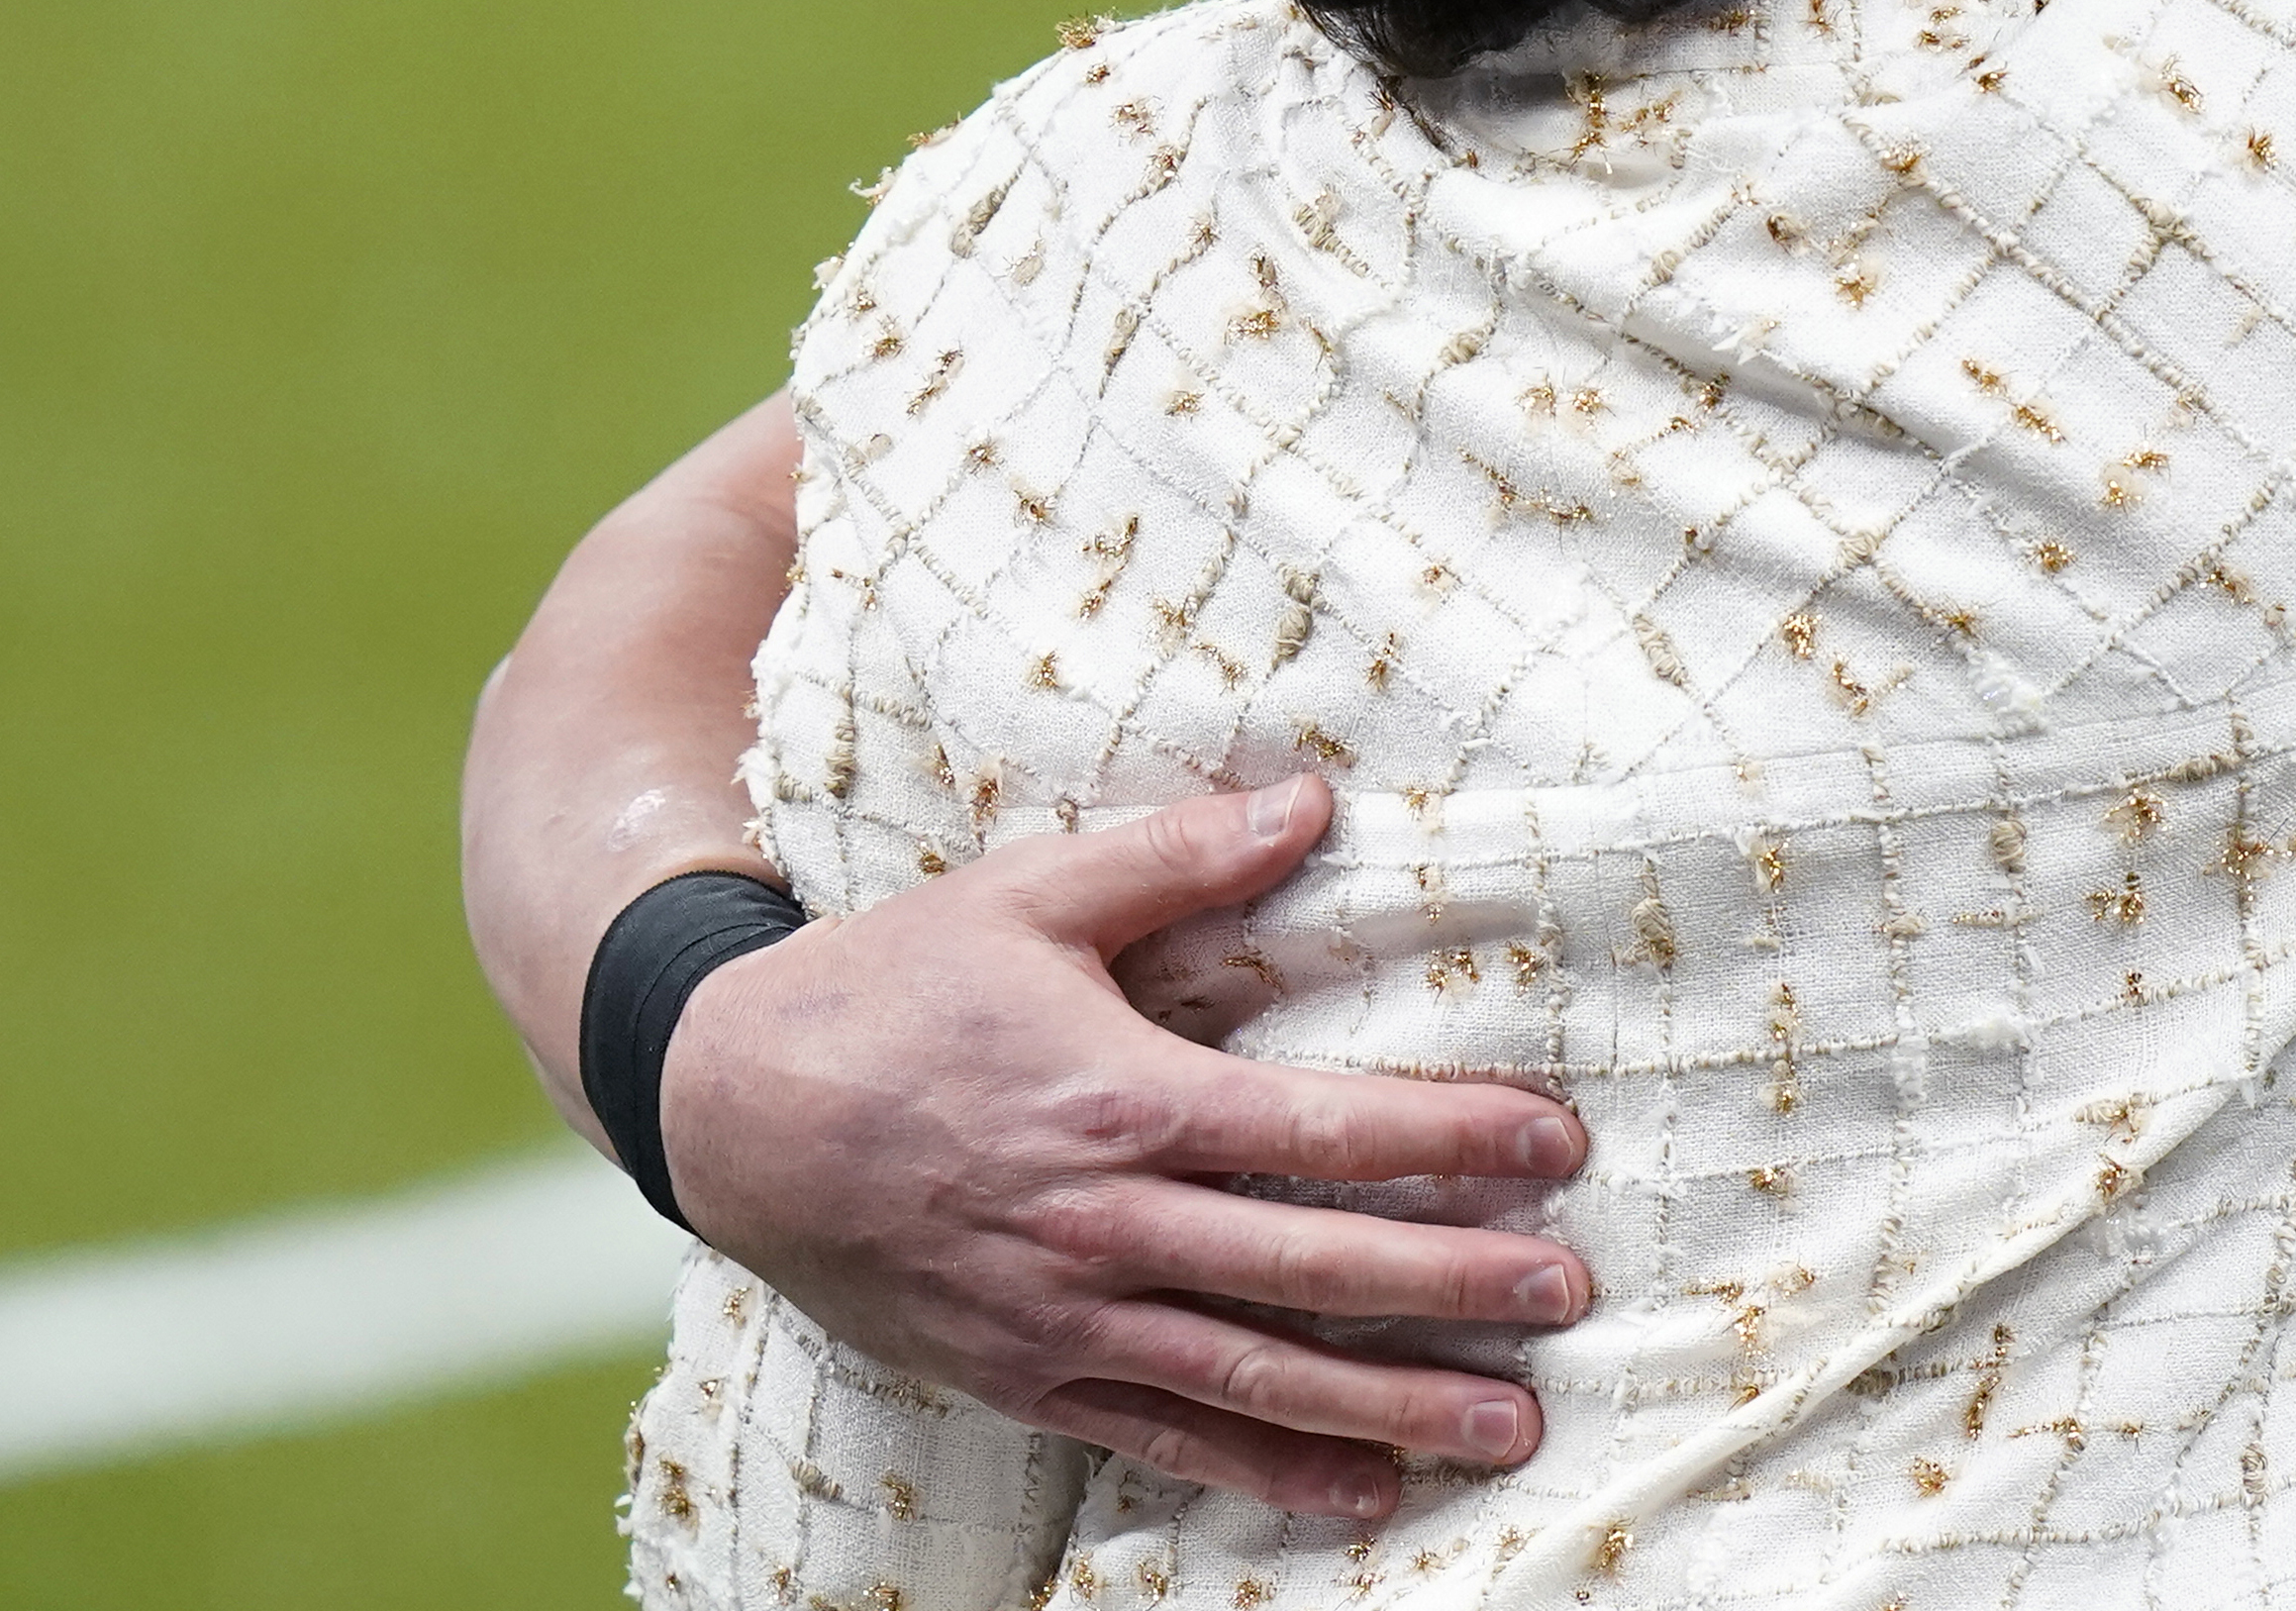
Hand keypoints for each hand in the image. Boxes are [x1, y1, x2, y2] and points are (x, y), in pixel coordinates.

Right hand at [662, 774, 1593, 1521]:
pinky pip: (1162, 1438)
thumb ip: (1179, 855)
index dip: (1448, 1138)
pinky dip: (1266, 1472)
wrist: (729, 1110)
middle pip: (1308, 1267)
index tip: (1557, 1145)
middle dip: (1452, 1285)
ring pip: (1253, 1374)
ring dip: (1388, 1405)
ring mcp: (1063, 1317)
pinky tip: (1366, 1494)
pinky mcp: (1025, 1376)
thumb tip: (1314, 801)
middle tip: (1567, 1297)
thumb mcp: (1029, 896)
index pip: (1319, 1131)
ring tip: (1509, 1427)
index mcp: (1120, 1102)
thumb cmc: (891, 987)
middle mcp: (1102, 1225)